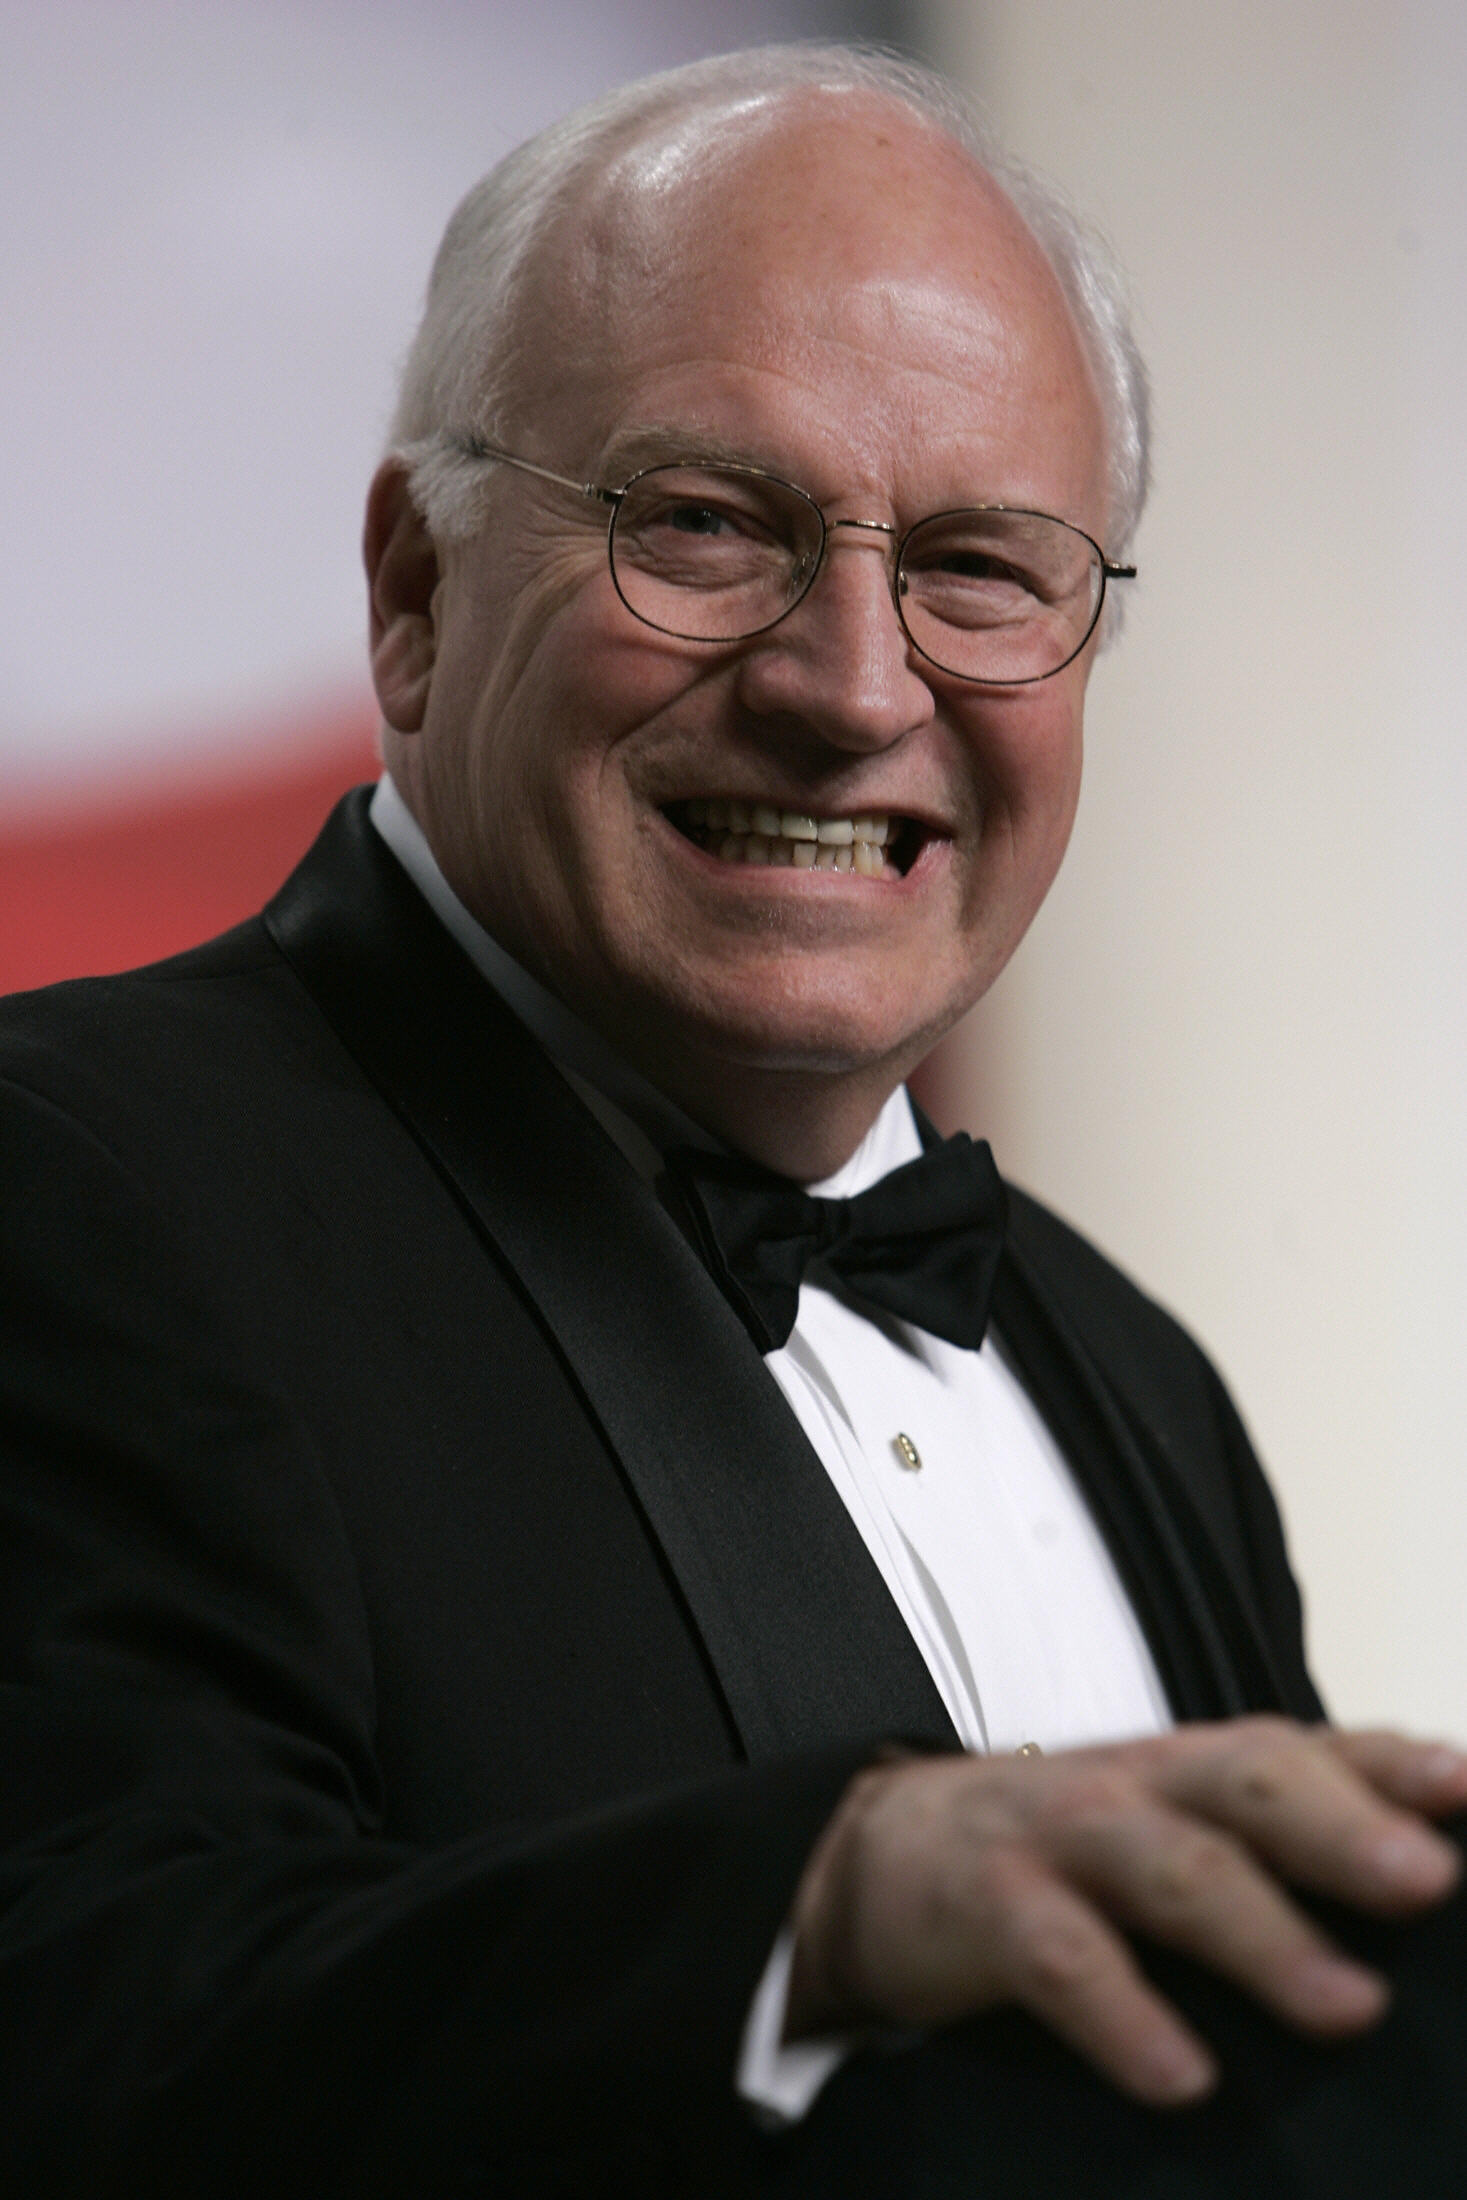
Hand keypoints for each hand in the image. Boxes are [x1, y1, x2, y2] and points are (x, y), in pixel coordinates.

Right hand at [785, 1719, 1466, 2105]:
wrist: (882, 1850)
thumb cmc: (1063, 1852)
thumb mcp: (1173, 1827)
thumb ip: (1282, 1849)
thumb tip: (1432, 1882)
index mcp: (1200, 1769)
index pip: (1311, 1748)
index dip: (1395, 1764)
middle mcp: (1143, 1784)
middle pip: (1251, 1783)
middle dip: (1343, 1827)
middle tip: (1427, 1880)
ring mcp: (1064, 1836)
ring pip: (1169, 1865)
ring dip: (1262, 1932)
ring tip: (1346, 2005)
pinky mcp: (990, 1904)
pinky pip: (1060, 1955)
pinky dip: (1123, 2013)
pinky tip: (1181, 2075)